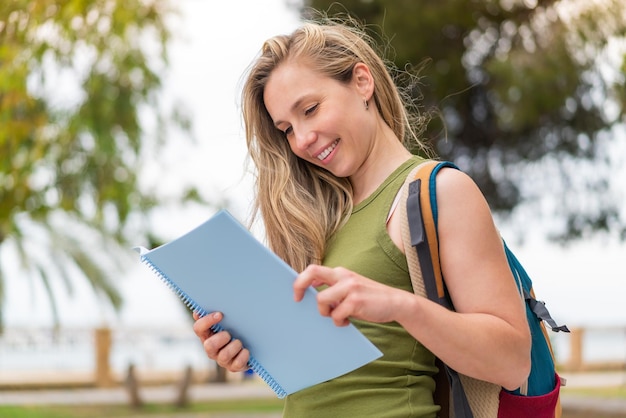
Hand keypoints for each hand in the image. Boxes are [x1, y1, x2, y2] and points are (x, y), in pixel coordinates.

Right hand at [192, 311, 249, 371]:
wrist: (251, 345)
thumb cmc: (235, 330)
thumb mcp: (226, 321)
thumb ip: (215, 316)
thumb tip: (199, 311)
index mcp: (207, 335)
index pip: (198, 328)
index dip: (207, 321)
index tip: (220, 314)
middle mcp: (211, 349)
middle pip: (209, 345)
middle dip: (221, 338)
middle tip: (229, 334)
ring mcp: (222, 360)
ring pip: (224, 356)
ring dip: (234, 346)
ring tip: (240, 342)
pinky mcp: (233, 367)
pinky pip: (237, 364)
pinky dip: (243, 355)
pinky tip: (246, 350)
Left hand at [293, 264, 407, 326]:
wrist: (396, 302)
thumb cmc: (369, 299)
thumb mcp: (350, 288)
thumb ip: (334, 288)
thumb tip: (312, 293)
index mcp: (340, 273)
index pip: (313, 270)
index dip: (300, 281)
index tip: (297, 295)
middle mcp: (343, 276)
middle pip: (312, 272)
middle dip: (299, 285)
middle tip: (297, 300)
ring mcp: (350, 287)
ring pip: (321, 300)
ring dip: (326, 313)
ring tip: (338, 317)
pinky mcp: (356, 301)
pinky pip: (336, 315)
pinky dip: (339, 322)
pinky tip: (347, 322)